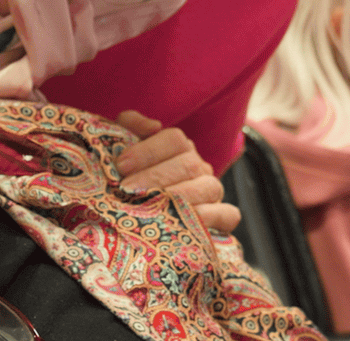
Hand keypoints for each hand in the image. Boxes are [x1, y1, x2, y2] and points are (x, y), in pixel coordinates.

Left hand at [114, 110, 241, 232]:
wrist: (138, 214)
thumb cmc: (129, 177)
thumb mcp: (124, 146)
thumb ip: (131, 125)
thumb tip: (152, 126)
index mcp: (179, 147)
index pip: (174, 139)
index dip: (147, 150)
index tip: (121, 165)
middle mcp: (199, 166)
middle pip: (188, 164)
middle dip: (155, 177)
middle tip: (127, 189)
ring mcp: (212, 191)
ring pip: (208, 187)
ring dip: (179, 198)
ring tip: (151, 208)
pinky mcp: (222, 217)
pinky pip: (227, 215)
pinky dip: (211, 218)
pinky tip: (184, 225)